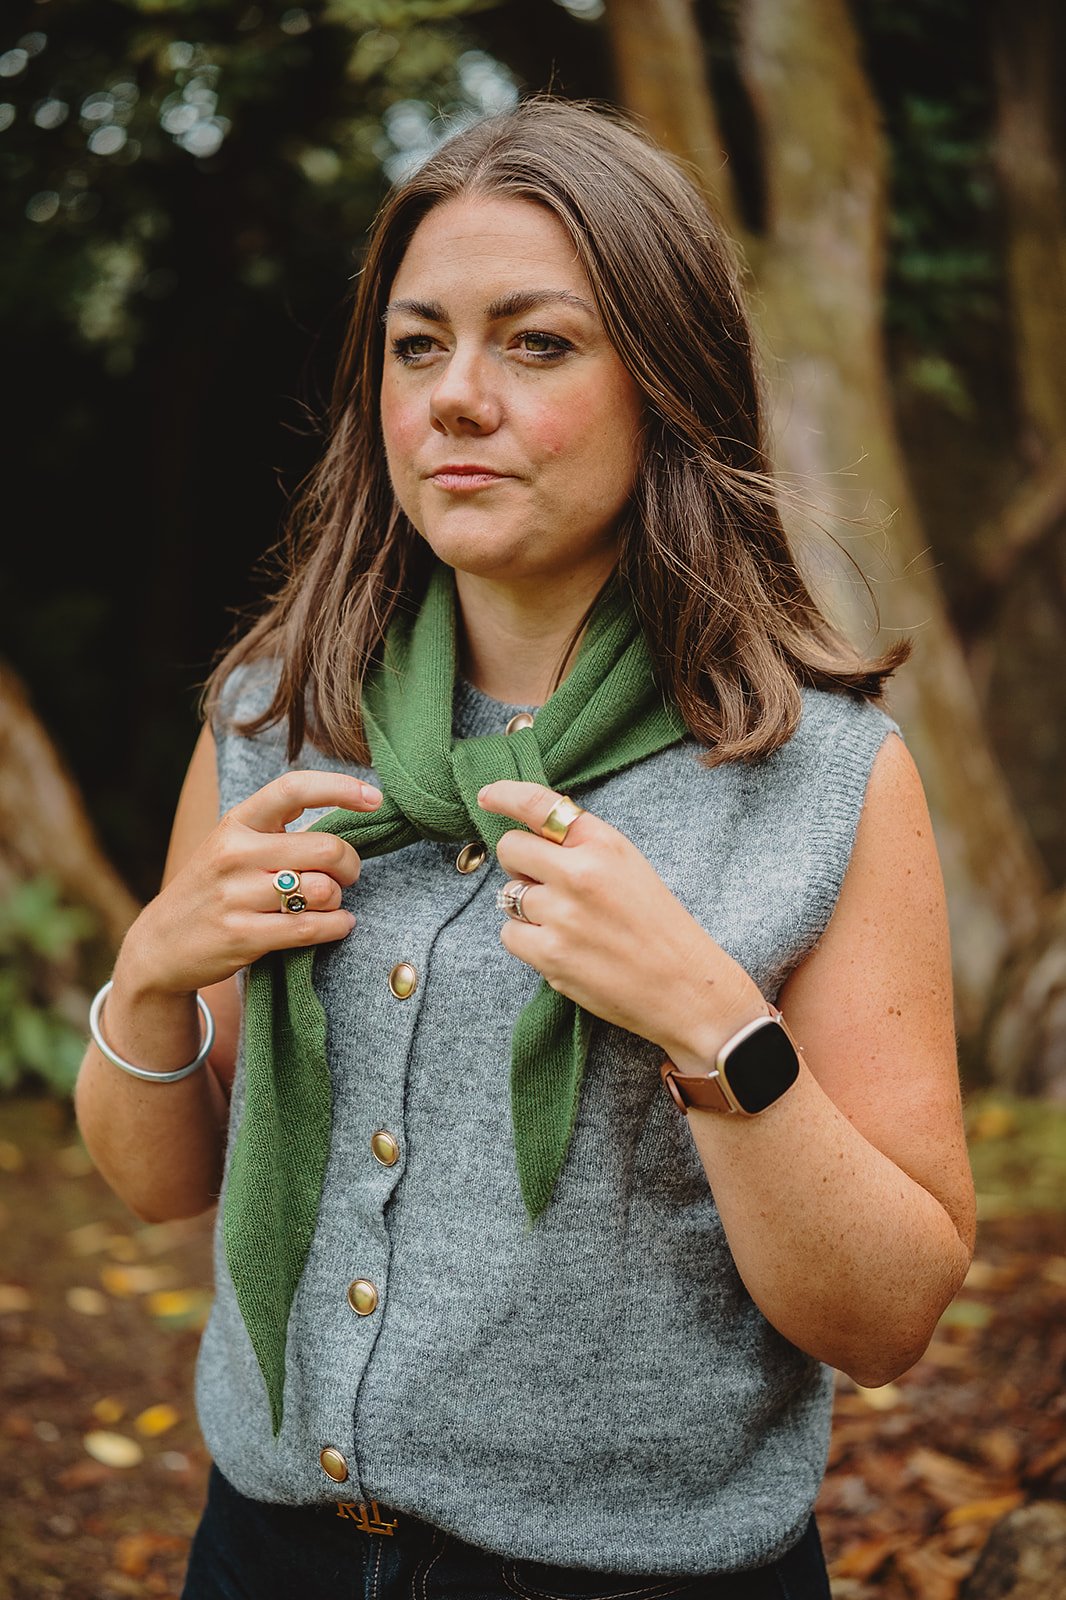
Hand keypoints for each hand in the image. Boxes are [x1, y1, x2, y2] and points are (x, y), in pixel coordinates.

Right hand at [117, 771, 381, 998]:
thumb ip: (280, 831)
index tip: (375, 798)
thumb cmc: (214, 889)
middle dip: (350, 864)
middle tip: (347, 875)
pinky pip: (312, 928)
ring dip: (338, 899)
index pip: (293, 789)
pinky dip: (337, 926)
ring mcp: (236, 896)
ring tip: (328, 903)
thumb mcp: (233, 846)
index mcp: (237, 822)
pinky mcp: (243, 936)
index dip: (340, 788)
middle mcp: (234, 853)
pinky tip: (338, 924)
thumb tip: (348, 815)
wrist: (160, 944)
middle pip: (326, 848)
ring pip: (322, 890)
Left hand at [478, 781, 763, 1064]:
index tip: (486, 797)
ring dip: (527, 909)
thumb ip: (585, 848)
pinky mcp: (550, 954)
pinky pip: (509, 935)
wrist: (686, 989)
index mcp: (604, 843)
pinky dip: (527, 942)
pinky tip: (561, 948)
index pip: (540, 805)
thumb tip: (531, 839)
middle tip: (545, 885)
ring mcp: (562, 914)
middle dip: (519, 865)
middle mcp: (580, 872)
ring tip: (567, 925)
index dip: (505, 796)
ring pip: (508, 896)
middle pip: (510, 849)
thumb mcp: (630, 867)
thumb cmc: (659, 927)